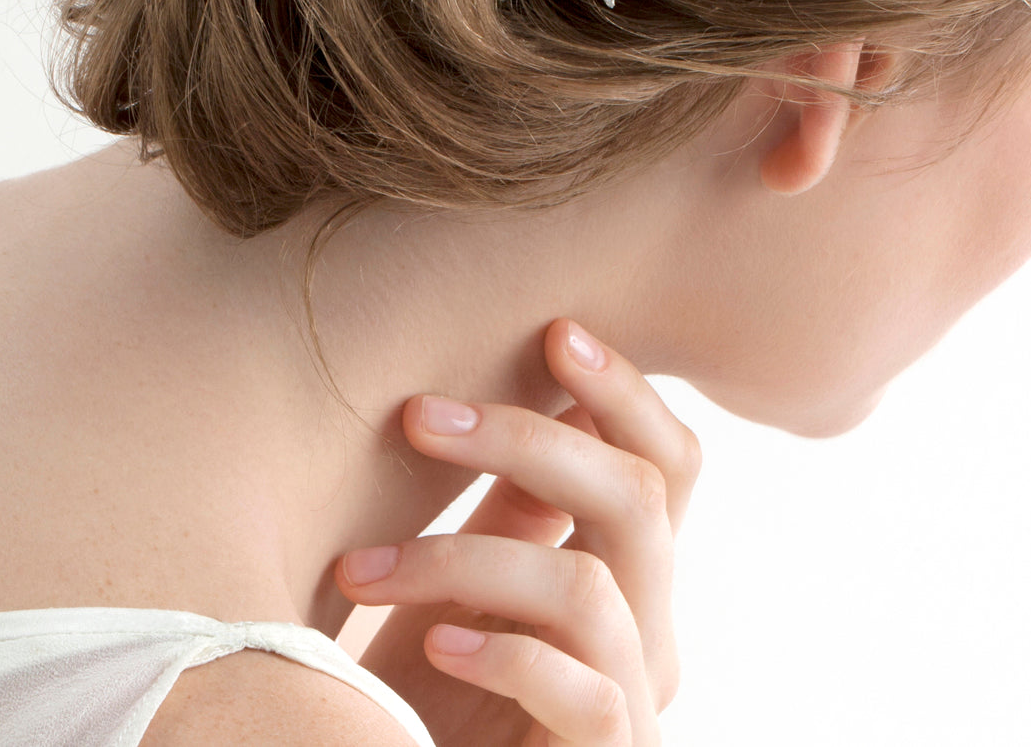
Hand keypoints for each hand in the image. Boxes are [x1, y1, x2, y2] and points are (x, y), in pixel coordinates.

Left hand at [333, 316, 701, 746]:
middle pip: (638, 496)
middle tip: (420, 414)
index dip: (626, 390)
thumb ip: (512, 502)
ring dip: (463, 558)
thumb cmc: (436, 691)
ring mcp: (634, 700)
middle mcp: (650, 628)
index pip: (668, 461)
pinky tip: (433, 646)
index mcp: (629, 571)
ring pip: (589, 584)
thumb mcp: (469, 578)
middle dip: (526, 439)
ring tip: (362, 569)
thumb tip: (515, 379)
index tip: (553, 331)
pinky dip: (506, 654)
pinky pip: (587, 692)